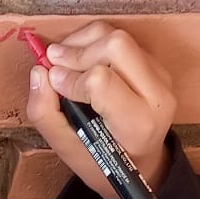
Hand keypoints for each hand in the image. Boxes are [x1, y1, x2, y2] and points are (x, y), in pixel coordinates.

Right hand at [25, 21, 175, 198]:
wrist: (141, 163)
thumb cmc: (102, 160)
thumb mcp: (66, 148)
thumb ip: (45, 113)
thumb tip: (39, 72)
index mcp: (137, 123)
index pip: (101, 79)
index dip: (70, 77)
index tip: (54, 82)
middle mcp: (157, 96)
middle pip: (116, 44)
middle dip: (77, 50)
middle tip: (54, 63)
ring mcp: (161, 77)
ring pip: (118, 35)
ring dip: (83, 41)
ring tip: (64, 60)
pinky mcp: (156, 65)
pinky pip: (122, 38)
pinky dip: (94, 42)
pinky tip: (80, 61)